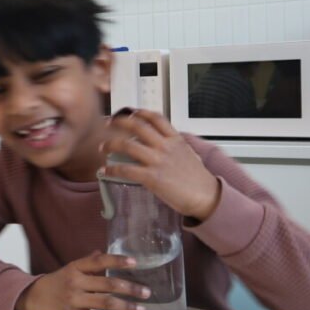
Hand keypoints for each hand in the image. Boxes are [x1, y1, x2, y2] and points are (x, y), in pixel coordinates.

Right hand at [15, 252, 151, 309]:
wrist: (30, 299)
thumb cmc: (54, 284)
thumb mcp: (68, 270)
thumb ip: (87, 263)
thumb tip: (102, 253)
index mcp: (75, 269)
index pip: (99, 261)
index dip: (117, 260)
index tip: (135, 262)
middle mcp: (75, 283)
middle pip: (108, 284)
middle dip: (130, 288)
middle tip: (146, 293)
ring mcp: (73, 301)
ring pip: (105, 303)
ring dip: (126, 307)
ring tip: (141, 309)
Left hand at [101, 108, 221, 219]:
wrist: (205, 196)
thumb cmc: (198, 179)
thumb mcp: (188, 154)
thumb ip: (173, 146)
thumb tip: (161, 144)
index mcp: (175, 140)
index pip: (156, 118)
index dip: (140, 113)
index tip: (130, 112)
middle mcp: (165, 146)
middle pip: (137, 127)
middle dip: (120, 122)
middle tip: (109, 123)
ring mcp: (157, 161)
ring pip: (127, 145)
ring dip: (111, 144)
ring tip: (103, 147)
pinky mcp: (151, 177)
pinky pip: (125, 169)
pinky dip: (112, 169)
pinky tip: (105, 170)